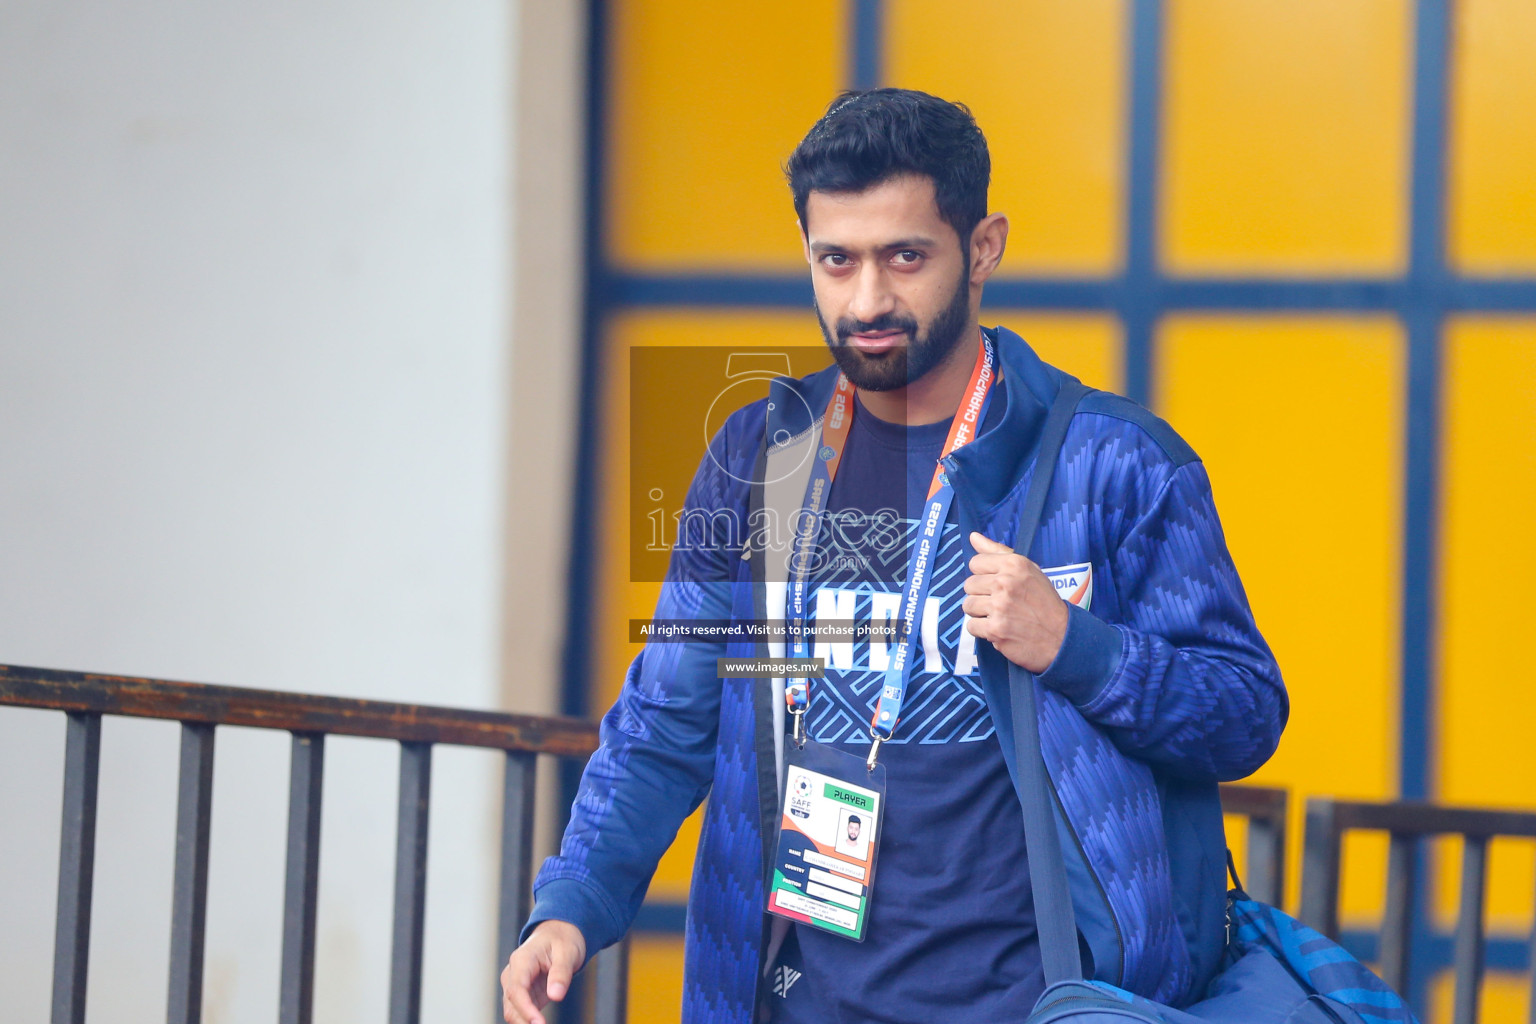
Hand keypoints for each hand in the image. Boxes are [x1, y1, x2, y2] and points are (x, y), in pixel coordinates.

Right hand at [501, 920, 585, 1023]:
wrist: (558, 934)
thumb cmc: (562, 940)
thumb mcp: (568, 952)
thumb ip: (561, 973)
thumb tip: (556, 996)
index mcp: (522, 960)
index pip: (516, 989)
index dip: (525, 1009)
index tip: (539, 1023)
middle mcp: (513, 973)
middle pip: (511, 1004)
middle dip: (524, 1021)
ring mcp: (515, 985)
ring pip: (513, 1011)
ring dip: (525, 1023)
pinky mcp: (523, 994)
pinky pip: (521, 1012)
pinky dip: (529, 1021)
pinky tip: (541, 1023)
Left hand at [962, 532, 1069, 672]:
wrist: (1061, 636)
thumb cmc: (1044, 602)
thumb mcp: (1028, 570)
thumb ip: (998, 552)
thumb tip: (973, 537)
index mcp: (1014, 564)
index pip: (975, 563)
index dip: (984, 575)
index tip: (997, 584)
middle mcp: (1005, 583)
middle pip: (969, 585)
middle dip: (981, 594)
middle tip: (1000, 602)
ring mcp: (1000, 607)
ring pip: (968, 605)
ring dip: (980, 612)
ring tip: (999, 615)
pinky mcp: (995, 630)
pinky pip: (971, 626)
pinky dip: (982, 630)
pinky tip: (999, 628)